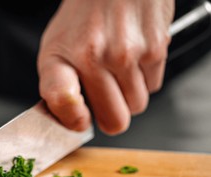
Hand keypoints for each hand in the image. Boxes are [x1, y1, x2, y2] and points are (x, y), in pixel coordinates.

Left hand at [38, 0, 174, 133]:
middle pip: (114, 121)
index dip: (74, 119)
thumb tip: (74, 124)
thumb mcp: (55, 50)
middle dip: (111, 112)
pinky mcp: (154, 48)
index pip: (62, 100)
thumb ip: (58, 89)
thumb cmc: (83, 19)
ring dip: (129, 94)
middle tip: (104, 93)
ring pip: (136, 106)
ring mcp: (126, 54)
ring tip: (117, 67)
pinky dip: (144, 78)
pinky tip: (132, 56)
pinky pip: (153, 86)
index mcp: (61, 58)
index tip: (81, 120)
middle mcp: (93, 57)